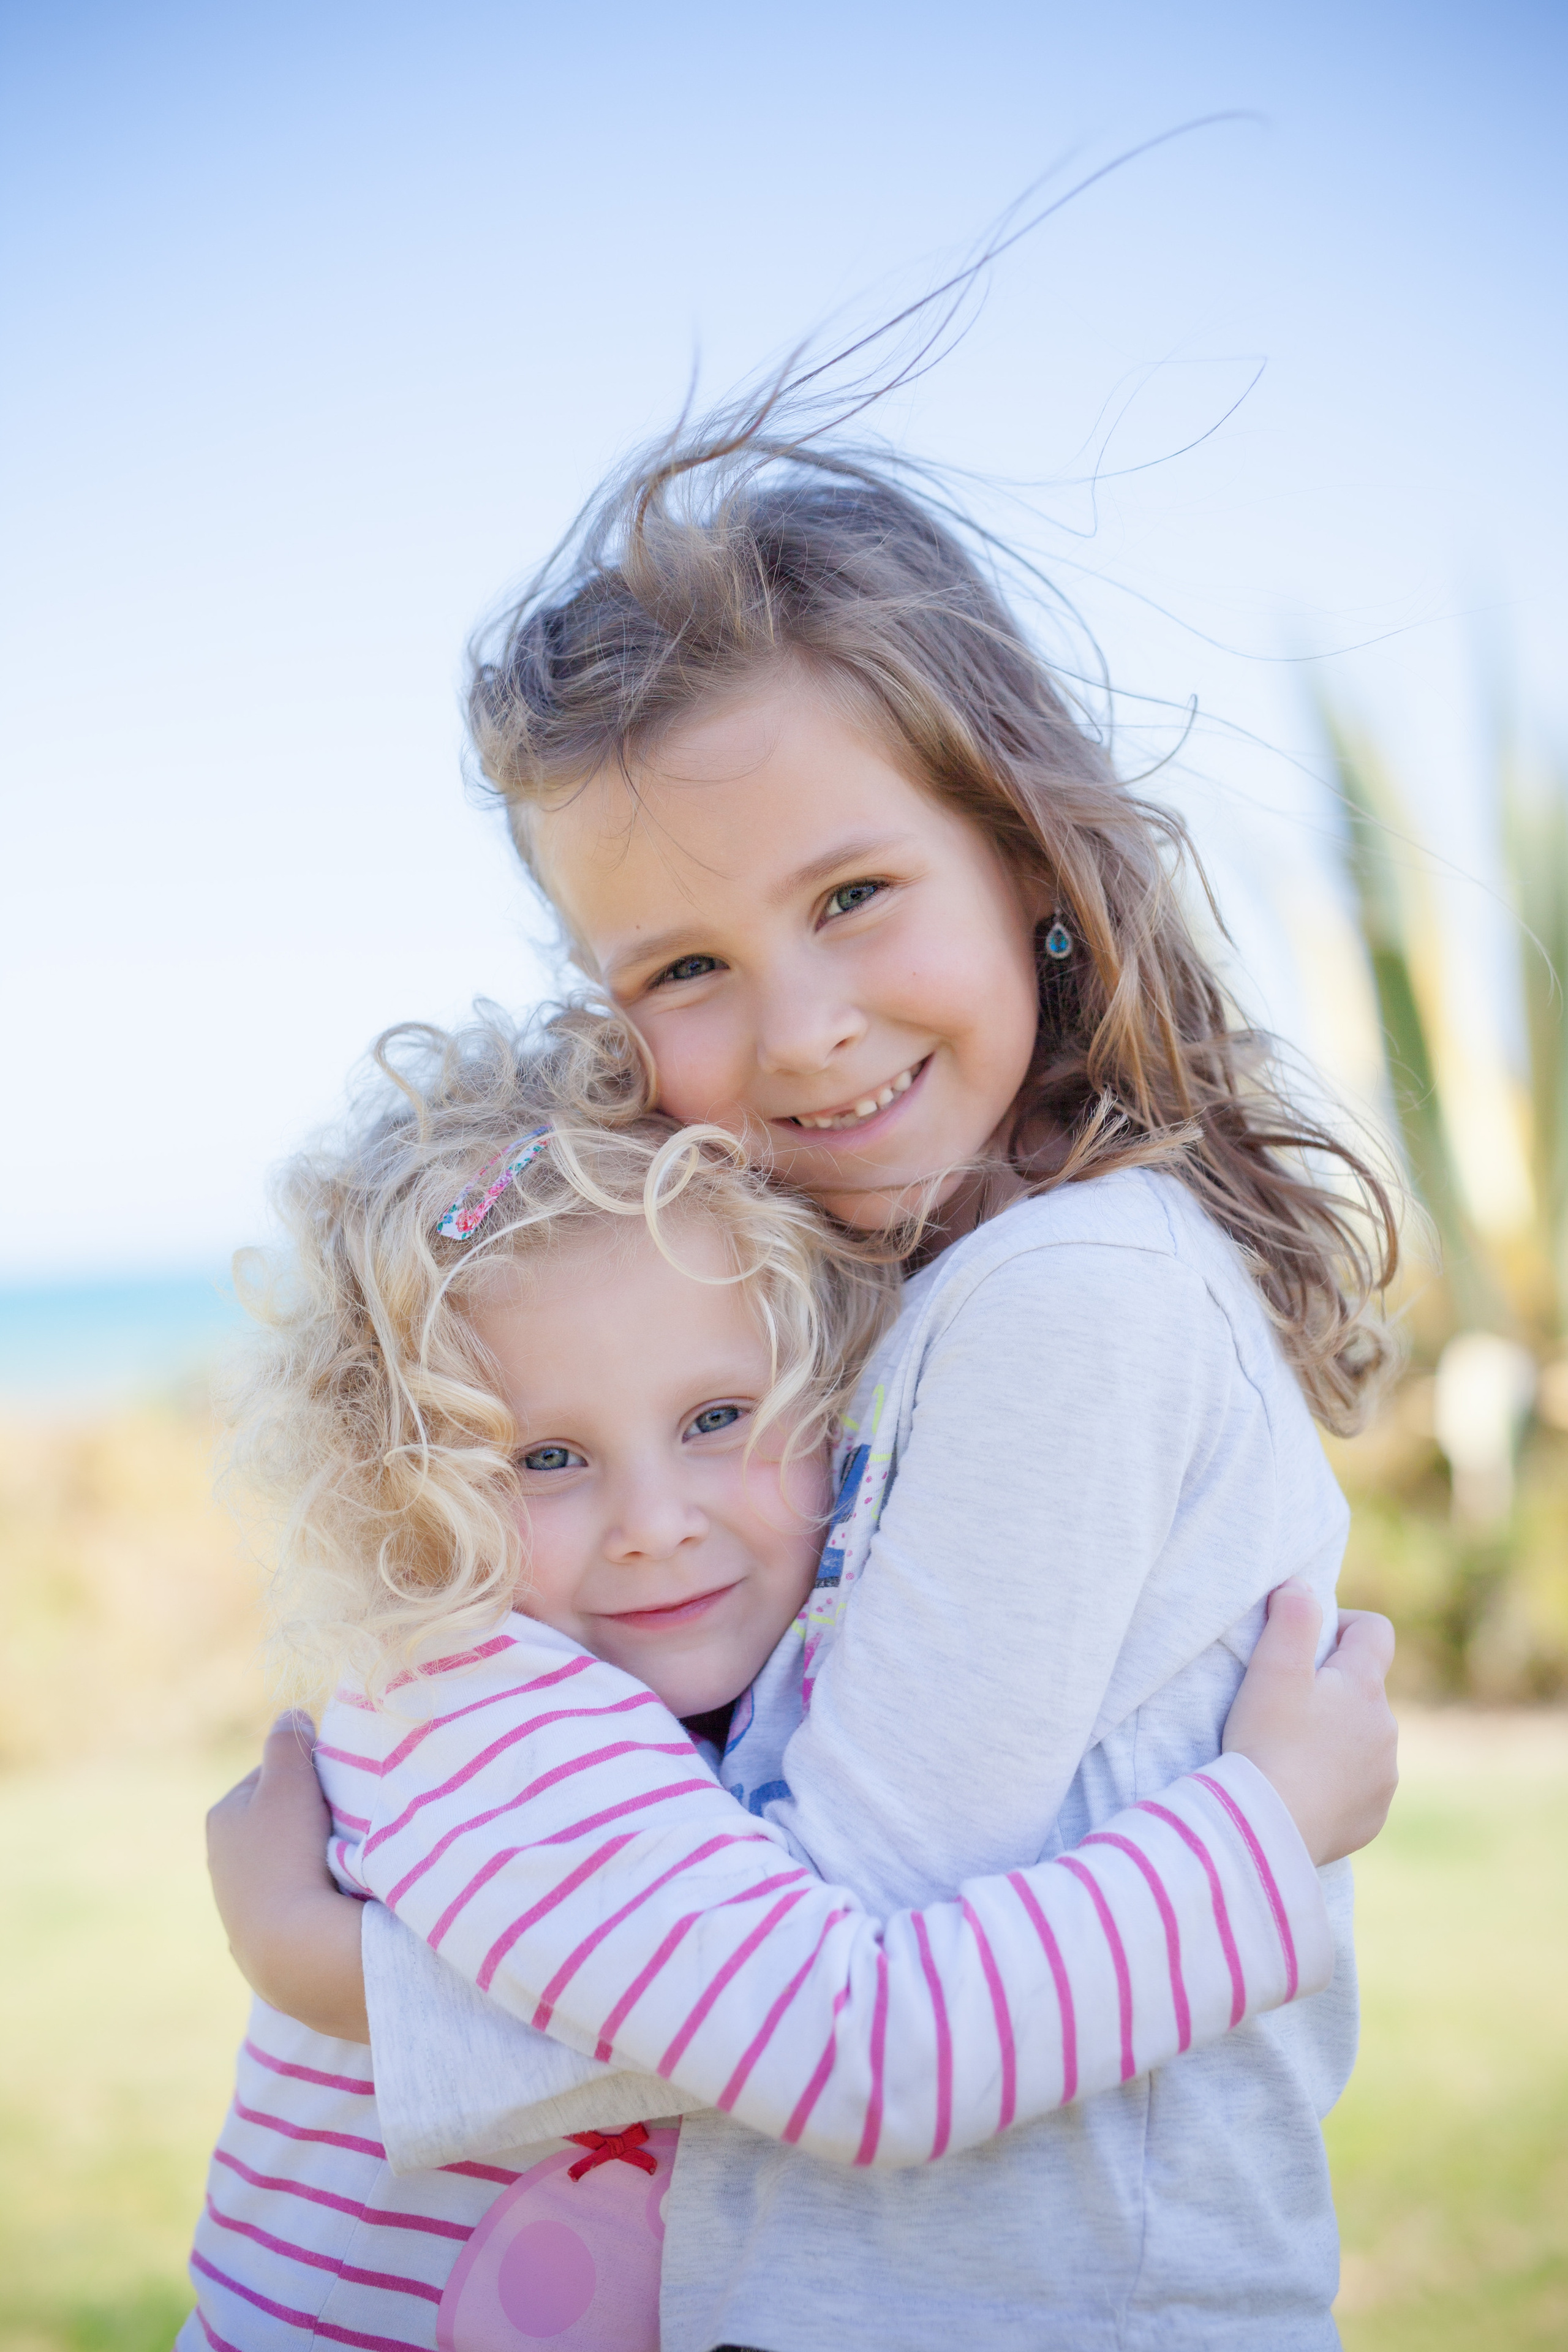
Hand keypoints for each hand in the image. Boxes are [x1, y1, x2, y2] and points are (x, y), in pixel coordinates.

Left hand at [206, 1710, 370, 2042]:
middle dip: (308, 1817)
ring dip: (310, 1857)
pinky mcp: (257, 1939)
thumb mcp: (289, 1783)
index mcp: (222, 1816)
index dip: (307, 1775)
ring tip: (342, 1861)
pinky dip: (310, 1893)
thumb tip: (290, 1714)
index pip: (270, 1777)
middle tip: (344, 1821)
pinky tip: (332, 1898)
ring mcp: (236, 1903)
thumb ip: (289, 1743)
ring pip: (284, 1862)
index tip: (337, 1786)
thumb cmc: (287, 1853)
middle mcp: (220, 1859)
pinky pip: (292, 1899)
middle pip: (276, 1820)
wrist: (288, 1947)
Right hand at [1222, 1580, 1397, 1866]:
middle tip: (1284, 1704)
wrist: (1268, 1827)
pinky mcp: (1373, 1815)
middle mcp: (1386, 1729)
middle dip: (1333, 1689)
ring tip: (1289, 1750)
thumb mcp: (1271, 1668)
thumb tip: (1301, 1586)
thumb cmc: (1266, 1741)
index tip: (1307, 1641)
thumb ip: (1291, 1616)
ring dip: (1336, 1736)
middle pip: (1366, 1690)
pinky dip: (1336, 1781)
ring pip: (1364, 1739)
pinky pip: (1360, 1786)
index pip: (1376, 1631)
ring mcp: (1384, 1776)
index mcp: (1364, 1688)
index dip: (1343, 1624)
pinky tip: (1300, 1788)